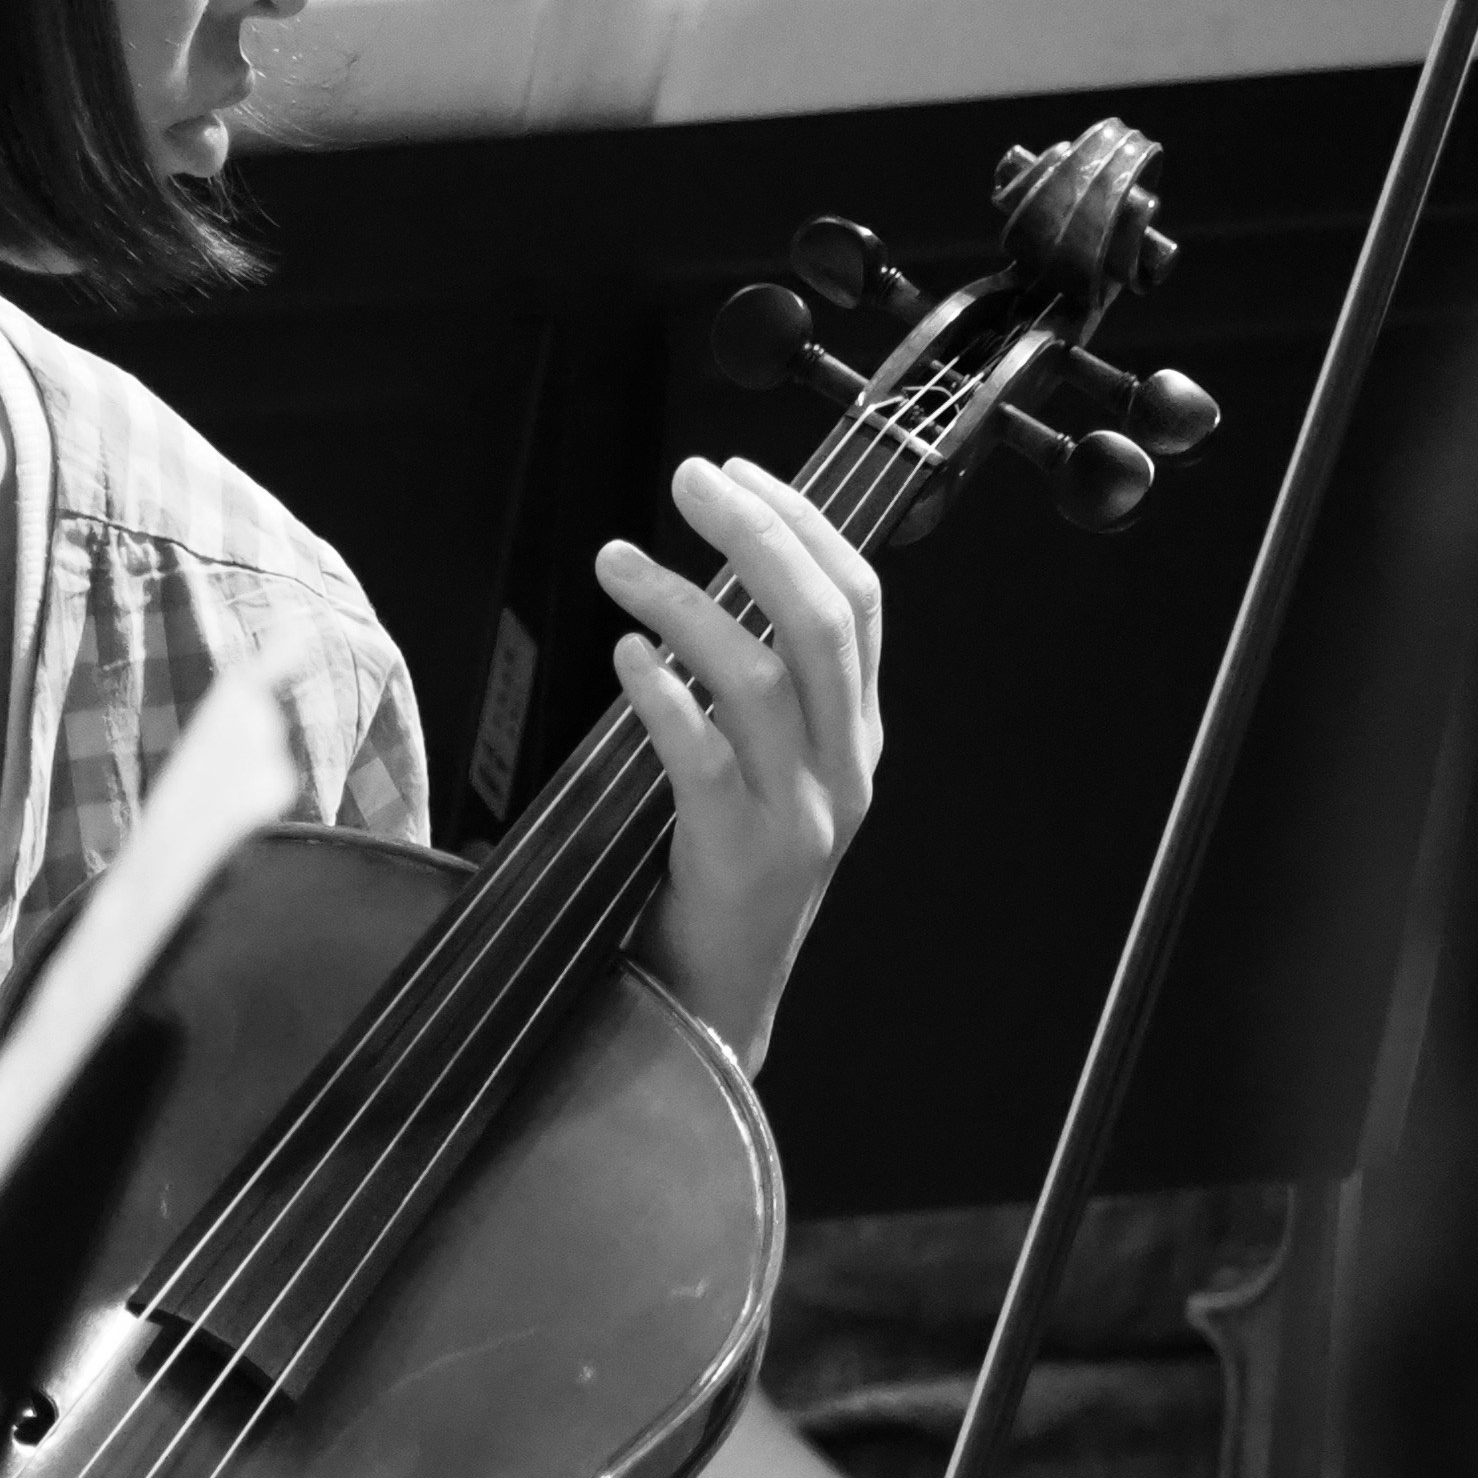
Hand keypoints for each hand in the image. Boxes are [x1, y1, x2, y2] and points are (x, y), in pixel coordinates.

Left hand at [600, 453, 882, 1069]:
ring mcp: (799, 815)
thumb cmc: (722, 873)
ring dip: (685, 602)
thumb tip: (711, 573)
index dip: (803, 523)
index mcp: (856, 735)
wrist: (713, 1006)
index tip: (737, 471)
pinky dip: (665, 696)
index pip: (858, 601)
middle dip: (755, 532)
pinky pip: (703, 759)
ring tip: (619, 561)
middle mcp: (844, 768)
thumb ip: (758, 684)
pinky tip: (626, 656)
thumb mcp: (768, 771)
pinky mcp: (741, 857)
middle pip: (819, 620)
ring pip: (761, 678)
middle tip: (687, 479)